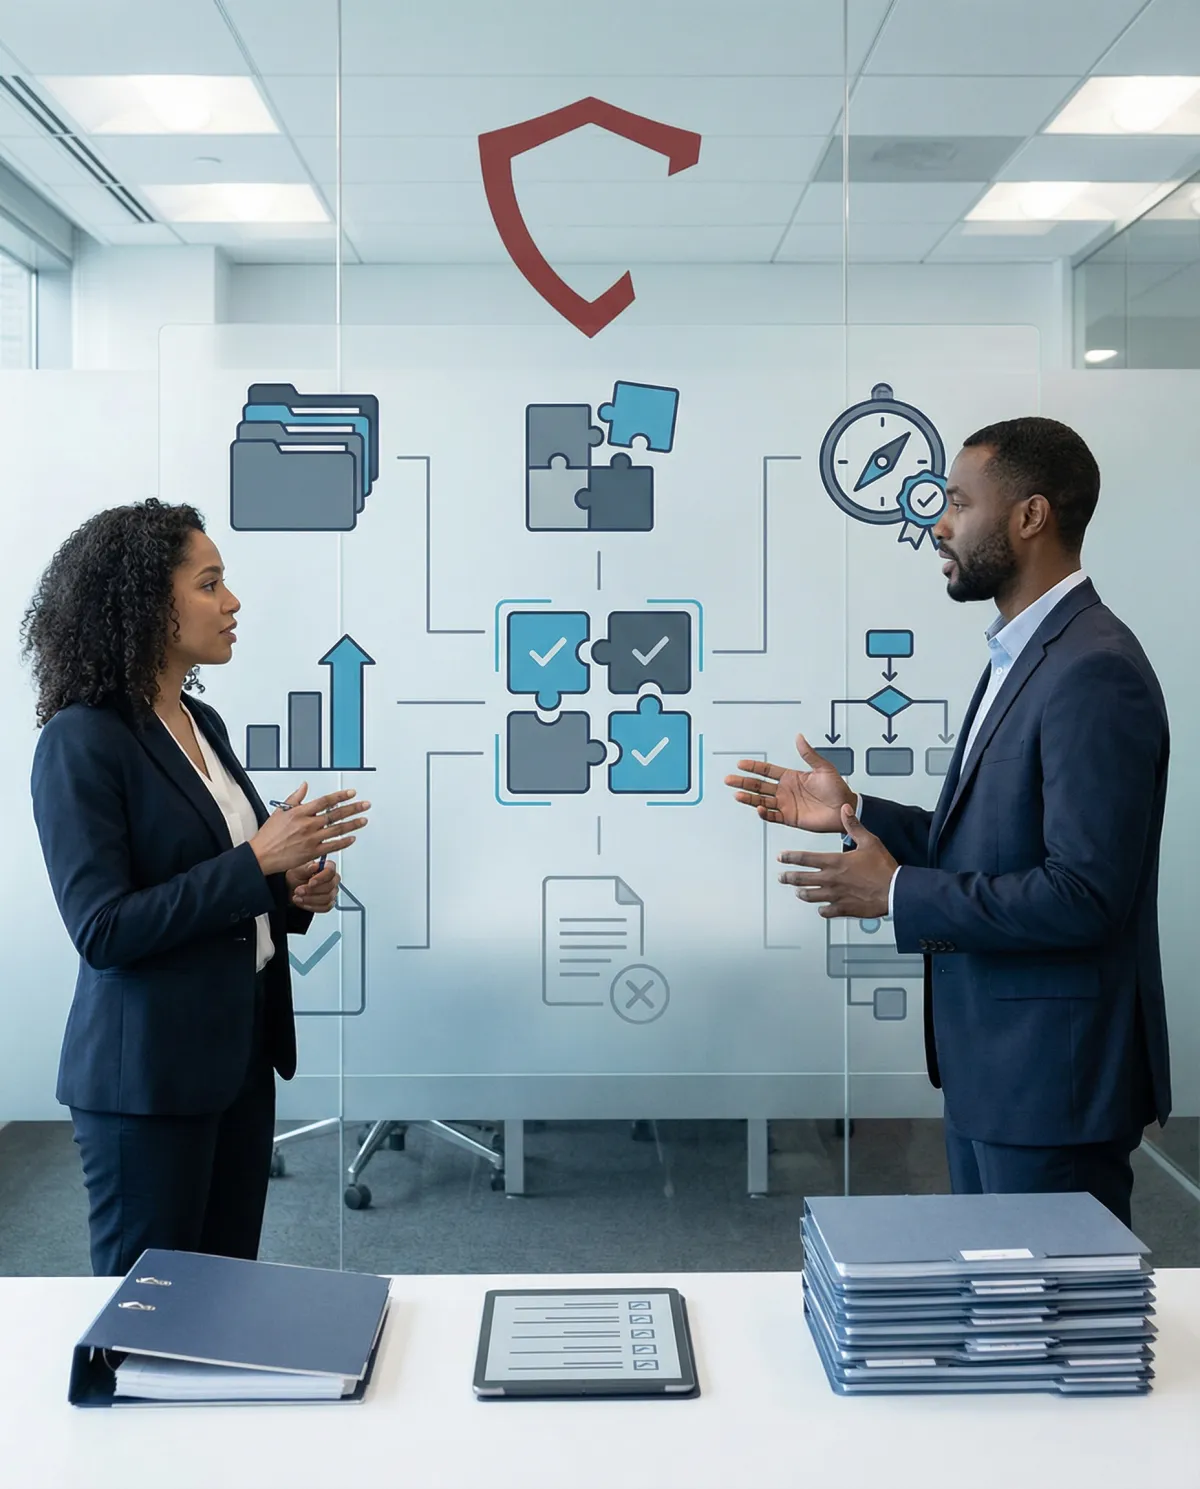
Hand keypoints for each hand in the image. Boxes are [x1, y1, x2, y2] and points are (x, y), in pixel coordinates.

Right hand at [249, 784, 369, 876]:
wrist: (262, 855)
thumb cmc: (269, 835)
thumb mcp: (280, 811)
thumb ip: (295, 797)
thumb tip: (305, 785)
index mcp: (300, 812)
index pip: (325, 801)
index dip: (340, 796)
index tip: (352, 793)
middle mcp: (307, 824)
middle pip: (335, 814)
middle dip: (353, 808)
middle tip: (365, 805)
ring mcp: (311, 839)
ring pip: (337, 829)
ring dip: (353, 824)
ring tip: (363, 820)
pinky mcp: (312, 852)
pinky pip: (332, 846)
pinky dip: (344, 842)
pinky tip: (352, 838)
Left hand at [287, 861, 339, 912]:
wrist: (291, 890)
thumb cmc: (295, 878)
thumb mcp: (296, 871)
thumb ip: (306, 869)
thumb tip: (314, 866)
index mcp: (327, 867)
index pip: (330, 870)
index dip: (321, 878)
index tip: (310, 883)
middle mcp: (332, 879)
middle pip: (330, 886)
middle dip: (312, 890)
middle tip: (299, 891)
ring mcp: (332, 891)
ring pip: (328, 898)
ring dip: (310, 899)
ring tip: (298, 898)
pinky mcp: (329, 903)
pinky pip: (326, 907)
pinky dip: (312, 906)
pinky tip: (303, 903)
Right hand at [724, 733, 855, 832]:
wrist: (844, 808)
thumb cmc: (837, 789)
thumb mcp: (823, 768)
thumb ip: (809, 754)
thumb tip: (799, 737)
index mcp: (791, 777)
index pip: (767, 771)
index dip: (754, 767)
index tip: (741, 764)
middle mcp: (785, 791)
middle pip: (759, 785)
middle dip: (743, 782)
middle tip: (729, 779)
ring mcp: (785, 805)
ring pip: (761, 800)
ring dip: (749, 798)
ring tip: (737, 794)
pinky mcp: (789, 818)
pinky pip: (772, 816)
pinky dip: (764, 813)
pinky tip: (758, 808)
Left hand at [777, 803, 897, 918]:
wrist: (895, 890)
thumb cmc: (884, 868)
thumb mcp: (869, 841)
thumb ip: (854, 826)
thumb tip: (844, 809)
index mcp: (835, 862)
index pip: (804, 858)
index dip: (790, 857)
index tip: (781, 857)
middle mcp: (831, 879)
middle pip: (801, 879)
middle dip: (788, 877)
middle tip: (782, 877)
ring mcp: (836, 896)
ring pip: (810, 896)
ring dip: (802, 893)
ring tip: (798, 892)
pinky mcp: (844, 909)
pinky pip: (826, 911)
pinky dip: (822, 910)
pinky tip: (821, 908)